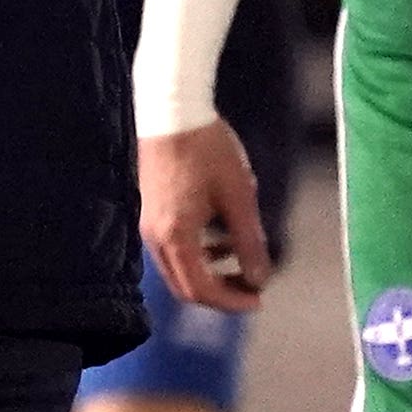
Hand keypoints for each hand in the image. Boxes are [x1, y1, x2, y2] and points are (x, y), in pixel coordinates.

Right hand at [139, 119, 271, 313]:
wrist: (171, 110)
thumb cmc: (208, 150)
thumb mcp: (238, 196)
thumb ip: (249, 242)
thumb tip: (261, 278)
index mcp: (176, 237)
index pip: (201, 290)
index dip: (231, 302)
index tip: (259, 299)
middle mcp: (156, 237)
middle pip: (185, 286)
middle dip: (221, 293)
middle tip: (252, 289)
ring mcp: (150, 224)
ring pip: (179, 268)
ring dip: (211, 272)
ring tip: (243, 260)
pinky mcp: (151, 211)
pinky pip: (174, 247)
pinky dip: (199, 253)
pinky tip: (222, 235)